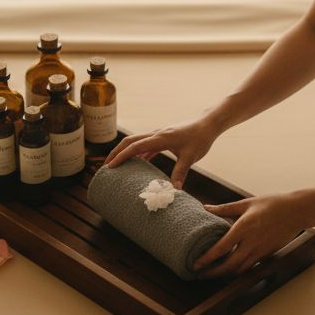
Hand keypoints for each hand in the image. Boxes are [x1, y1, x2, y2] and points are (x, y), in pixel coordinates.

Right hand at [102, 116, 222, 186]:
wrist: (208, 124)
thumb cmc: (200, 138)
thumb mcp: (191, 157)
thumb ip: (181, 172)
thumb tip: (174, 190)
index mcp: (160, 138)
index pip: (135, 146)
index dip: (121, 156)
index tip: (110, 166)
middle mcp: (156, 134)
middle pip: (130, 141)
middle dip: (116, 152)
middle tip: (106, 167)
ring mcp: (158, 135)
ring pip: (136, 142)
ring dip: (125, 152)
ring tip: (117, 166)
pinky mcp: (163, 138)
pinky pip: (146, 145)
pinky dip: (138, 153)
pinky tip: (138, 164)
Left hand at [194, 193, 307, 277]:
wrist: (296, 211)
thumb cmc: (271, 204)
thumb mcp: (246, 203)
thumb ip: (224, 208)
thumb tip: (205, 208)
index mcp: (243, 228)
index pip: (221, 248)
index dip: (207, 259)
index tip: (195, 264)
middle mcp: (251, 243)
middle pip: (229, 265)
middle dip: (213, 273)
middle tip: (200, 274)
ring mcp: (260, 251)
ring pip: (240, 269)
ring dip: (225, 274)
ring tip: (212, 273)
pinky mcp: (267, 254)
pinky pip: (249, 266)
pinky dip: (238, 269)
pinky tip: (230, 268)